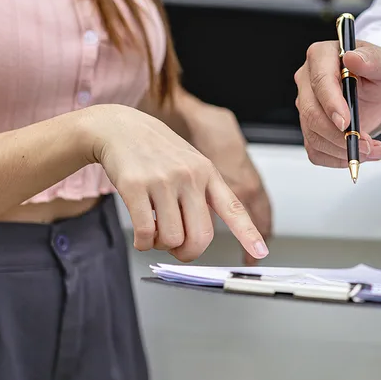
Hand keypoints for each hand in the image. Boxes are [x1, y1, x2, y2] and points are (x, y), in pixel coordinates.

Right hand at [81, 103, 268, 262]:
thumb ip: (201, 195)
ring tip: (155, 232)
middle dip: (188, 252)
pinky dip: (143, 243)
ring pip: (172, 239)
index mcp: (207, 173)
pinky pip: (146, 232)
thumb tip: (200, 237)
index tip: (261, 252)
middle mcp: (190, 176)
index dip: (248, 233)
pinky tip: (142, 236)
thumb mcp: (190, 164)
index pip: (234, 208)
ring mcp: (163, 180)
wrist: (119, 127)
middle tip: (178, 249)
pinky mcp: (135, 186)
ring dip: (161, 245)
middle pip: (201, 237)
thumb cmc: (156, 151)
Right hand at [294, 39, 380, 166]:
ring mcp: (306, 106)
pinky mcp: (310, 128)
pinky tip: (356, 154)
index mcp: (321, 57)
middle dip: (339, 136)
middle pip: (312, 114)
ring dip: (342, 150)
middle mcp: (308, 81)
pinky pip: (316, 151)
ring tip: (372, 150)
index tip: (346, 124)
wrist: (376, 91)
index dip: (332, 105)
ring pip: (313, 136)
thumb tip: (353, 58)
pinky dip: (337, 159)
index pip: (320, 82)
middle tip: (367, 145)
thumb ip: (372, 60)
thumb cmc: (377, 73)